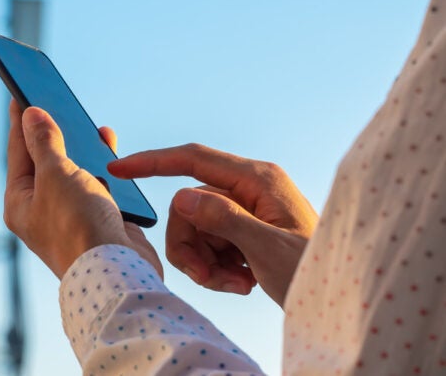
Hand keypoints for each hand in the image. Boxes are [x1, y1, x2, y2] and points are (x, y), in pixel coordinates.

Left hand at [3, 100, 162, 278]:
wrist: (117, 271)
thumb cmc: (78, 225)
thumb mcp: (55, 174)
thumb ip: (44, 142)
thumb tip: (30, 115)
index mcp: (19, 201)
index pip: (17, 150)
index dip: (21, 119)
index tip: (21, 90)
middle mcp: (41, 209)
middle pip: (45, 160)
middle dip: (54, 130)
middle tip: (56, 99)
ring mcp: (70, 216)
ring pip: (75, 171)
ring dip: (83, 148)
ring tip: (89, 125)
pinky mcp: (98, 220)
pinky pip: (99, 185)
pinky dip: (104, 166)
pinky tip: (110, 150)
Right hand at [108, 144, 317, 305]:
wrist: (340, 300)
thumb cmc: (315, 272)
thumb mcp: (268, 250)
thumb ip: (224, 220)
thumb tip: (181, 197)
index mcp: (258, 179)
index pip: (193, 159)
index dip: (152, 162)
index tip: (118, 169)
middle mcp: (249, 188)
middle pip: (188, 205)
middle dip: (190, 245)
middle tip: (208, 277)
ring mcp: (246, 210)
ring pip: (195, 228)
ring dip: (204, 262)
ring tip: (233, 284)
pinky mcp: (244, 231)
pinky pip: (208, 243)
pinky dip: (216, 268)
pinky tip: (242, 283)